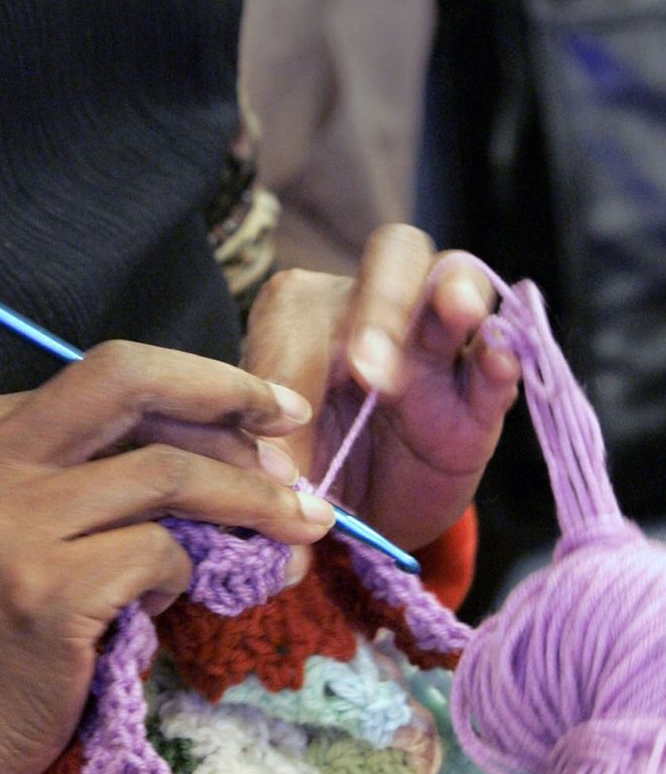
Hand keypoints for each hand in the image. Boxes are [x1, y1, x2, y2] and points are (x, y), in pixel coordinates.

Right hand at [0, 343, 334, 773]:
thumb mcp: (10, 514)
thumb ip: (89, 467)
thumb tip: (232, 442)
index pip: (106, 374)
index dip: (197, 384)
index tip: (260, 403)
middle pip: (128, 379)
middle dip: (227, 392)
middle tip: (293, 425)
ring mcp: (9, 523)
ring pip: (166, 472)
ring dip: (247, 498)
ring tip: (295, 524)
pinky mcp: (45, 592)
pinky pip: (161, 556)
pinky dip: (183, 576)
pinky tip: (157, 606)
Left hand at [243, 224, 520, 551]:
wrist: (354, 517)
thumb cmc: (307, 459)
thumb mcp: (281, 452)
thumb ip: (275, 448)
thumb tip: (272, 475)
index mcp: (310, 312)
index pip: (309, 298)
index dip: (300, 348)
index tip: (296, 403)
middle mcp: (377, 312)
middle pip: (395, 256)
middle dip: (385, 301)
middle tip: (368, 364)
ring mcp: (436, 349)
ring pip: (456, 282)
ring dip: (456, 295)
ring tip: (457, 311)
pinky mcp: (478, 401)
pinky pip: (497, 362)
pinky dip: (501, 356)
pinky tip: (496, 360)